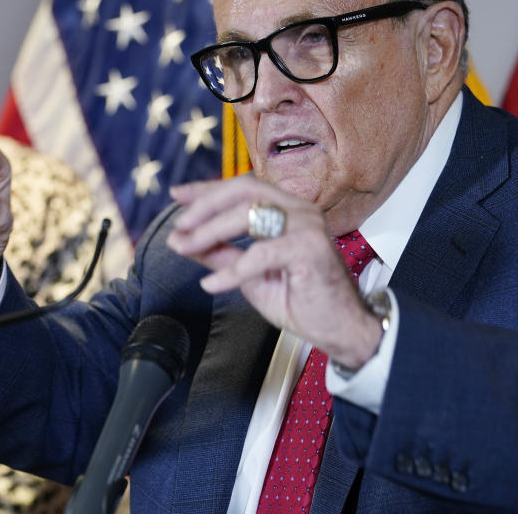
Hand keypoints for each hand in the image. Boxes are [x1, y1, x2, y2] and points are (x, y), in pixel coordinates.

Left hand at [166, 174, 381, 368]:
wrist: (341, 329)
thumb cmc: (301, 299)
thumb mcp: (249, 274)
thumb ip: (219, 254)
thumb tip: (181, 241)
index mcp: (286, 209)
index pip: (241, 187)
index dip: (206, 189)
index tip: (176, 195)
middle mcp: (298, 210)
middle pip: (243, 191)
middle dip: (204, 206)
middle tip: (179, 226)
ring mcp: (307, 226)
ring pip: (249, 214)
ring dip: (210, 231)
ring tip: (186, 248)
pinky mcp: (310, 249)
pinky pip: (260, 254)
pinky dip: (231, 270)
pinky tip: (212, 284)